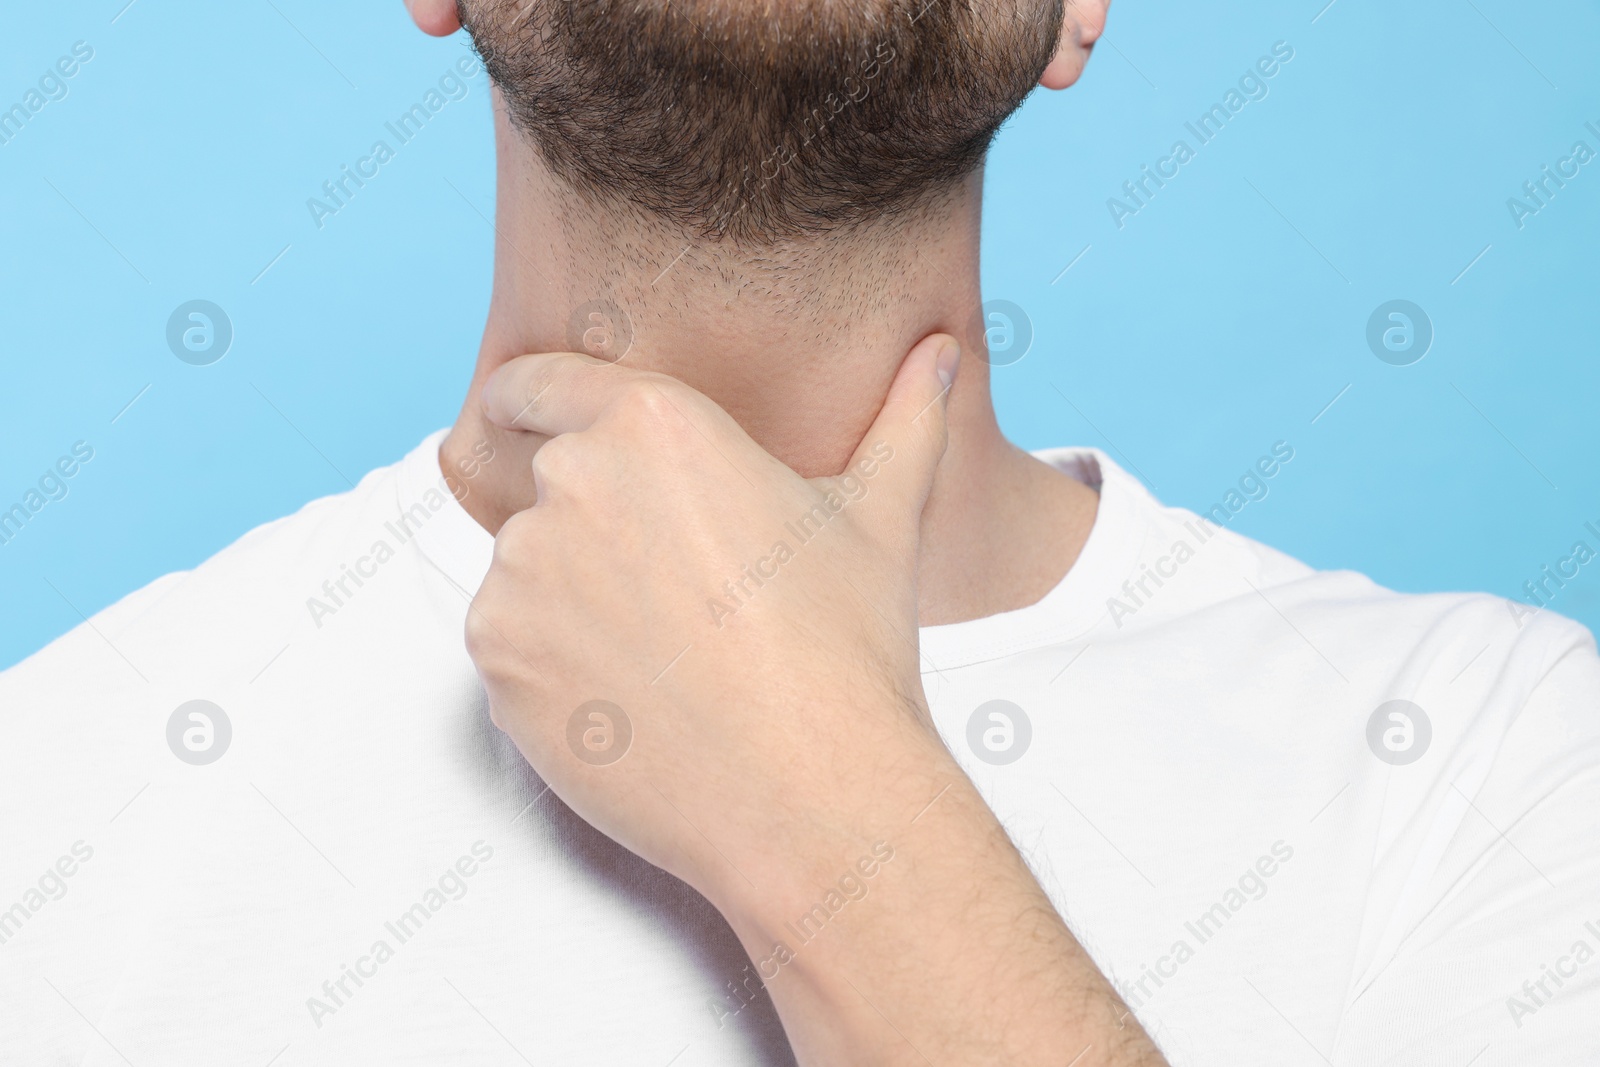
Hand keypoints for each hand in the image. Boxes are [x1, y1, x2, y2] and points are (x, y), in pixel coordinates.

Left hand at [466, 335, 1167, 1064]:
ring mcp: (522, 576)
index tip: (524, 419)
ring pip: (528, 569)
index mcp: (651, 426)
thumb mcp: (883, 519)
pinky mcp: (496, 663)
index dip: (529, 402)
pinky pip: (509, 645)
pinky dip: (549, 666)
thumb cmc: (849, 650)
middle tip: (673, 586)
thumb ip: (906, 419)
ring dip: (572, 597)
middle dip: (595, 523)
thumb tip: (941, 355)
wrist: (812, 796)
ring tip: (666, 652)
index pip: (538, 382)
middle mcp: (572, 484)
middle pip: (549, 484)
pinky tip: (633, 694)